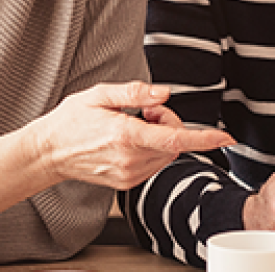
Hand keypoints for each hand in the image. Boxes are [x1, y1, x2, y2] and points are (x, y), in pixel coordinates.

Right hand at [32, 81, 234, 189]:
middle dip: (169, 123)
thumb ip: (134, 92)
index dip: (204, 138)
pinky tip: (129, 140)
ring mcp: (128, 175)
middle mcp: (129, 160)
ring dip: (161, 138)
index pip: (174, 139)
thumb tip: (164, 94)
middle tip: (144, 111)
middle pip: (174, 144)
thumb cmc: (71, 120)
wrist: (49, 152)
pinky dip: (152, 150)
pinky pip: (154, 164)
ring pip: (167, 155)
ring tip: (133, 124)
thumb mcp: (99, 95)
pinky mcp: (126, 183)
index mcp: (125, 136)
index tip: (225, 137)